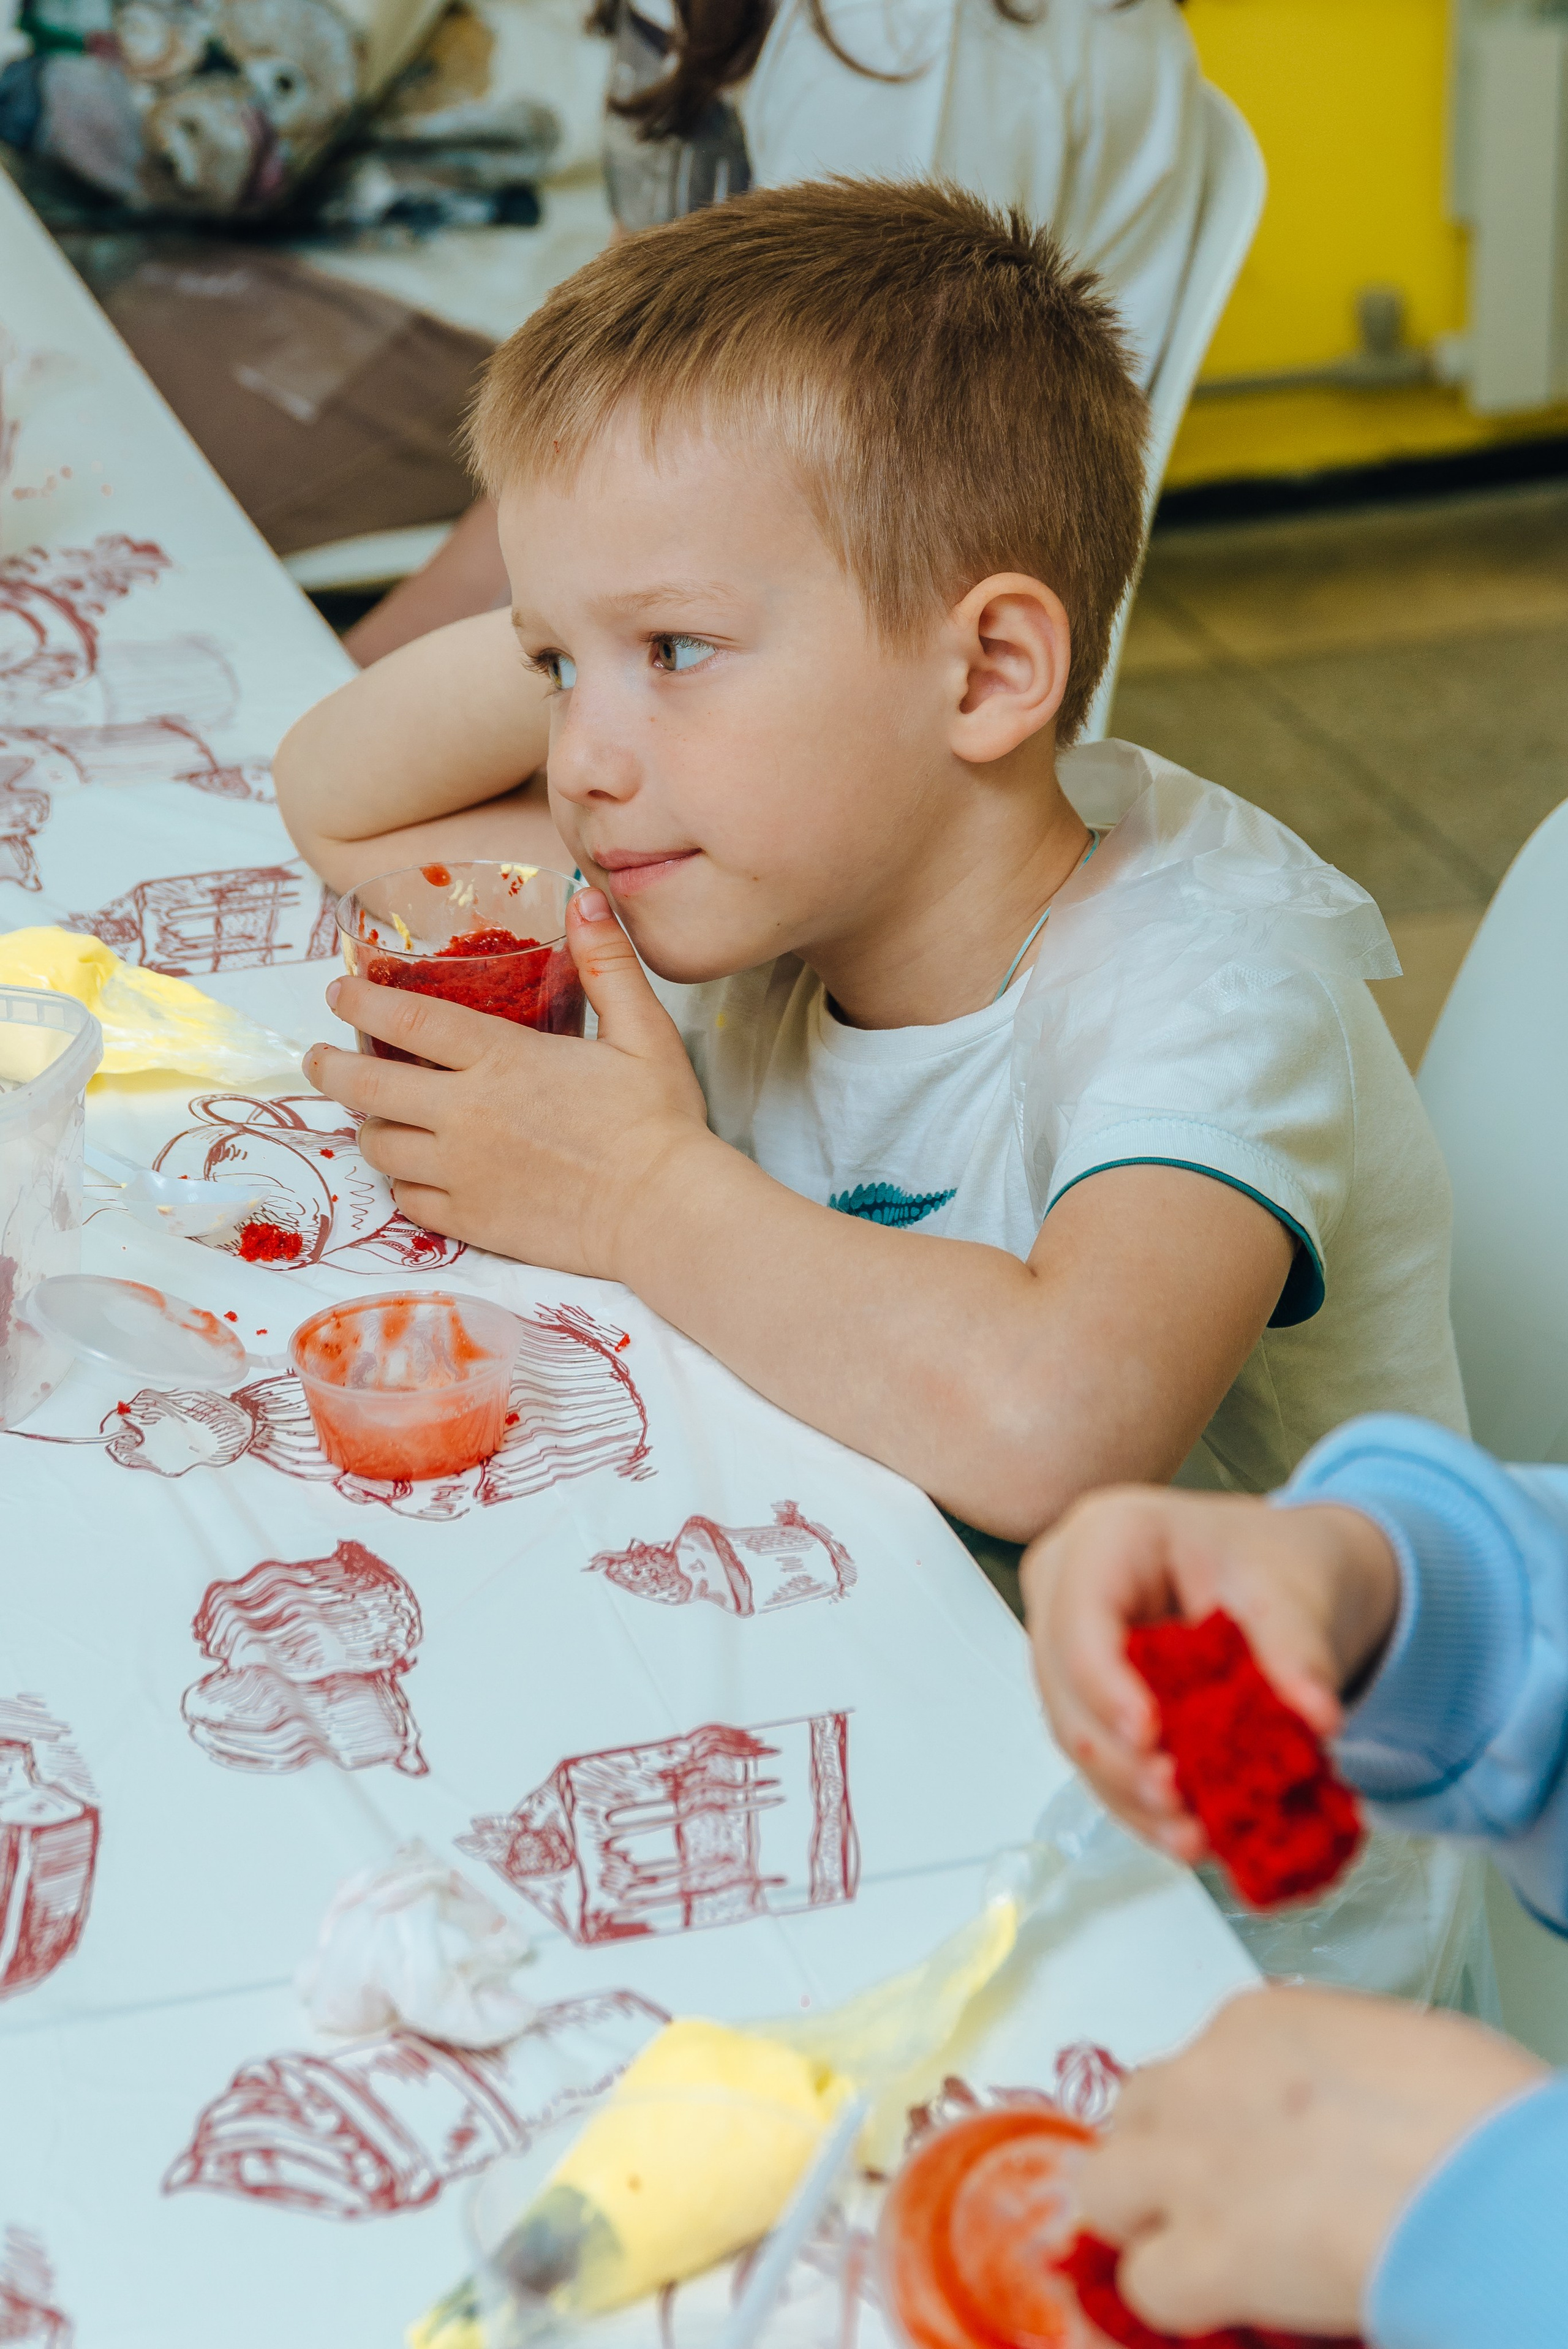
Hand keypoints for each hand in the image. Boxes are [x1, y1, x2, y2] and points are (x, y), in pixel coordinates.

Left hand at [303, 888, 712, 1272]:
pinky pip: (407, 1199)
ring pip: (380, 1146)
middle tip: (319, 1058)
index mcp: (501, 1059)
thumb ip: (608, 965)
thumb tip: (586, 900)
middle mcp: (466, 1115)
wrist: (665, 1212)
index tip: (338, 990)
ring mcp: (461, 1173)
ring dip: (370, 1125)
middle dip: (330, 1068)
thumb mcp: (644, 1032)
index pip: (407, 1018)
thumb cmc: (658, 1122)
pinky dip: (402, 1182)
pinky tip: (416, 1171)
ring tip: (376, 1114)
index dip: (361, 1000)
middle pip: (367, 1086)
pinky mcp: (470, 1220)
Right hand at [1018, 1487, 1399, 1862]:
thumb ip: (1299, 1649)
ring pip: (1075, 1731)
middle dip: (1119, 1757)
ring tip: (1190, 1834)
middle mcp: (1069, 1588)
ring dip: (1128, 1793)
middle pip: (1066, 1684)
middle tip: (1178, 1801)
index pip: (1083, 1616)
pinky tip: (1184, 1834)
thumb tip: (1315, 1717)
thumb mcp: (1295, 1590)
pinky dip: (1139, 1802)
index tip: (1152, 1737)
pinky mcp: (1088, 1697)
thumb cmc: (1274, 1560)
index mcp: (1107, 1535)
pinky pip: (1100, 1756)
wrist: (1287, 1575)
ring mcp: (1070, 1644)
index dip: (1106, 1684)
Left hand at [1080, 1985, 1547, 2336]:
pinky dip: (1179, 2297)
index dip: (1220, 2111)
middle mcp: (1202, 2077)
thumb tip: (1327, 2116)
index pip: (1198, 2058)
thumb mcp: (1389, 2051)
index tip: (1256, 2143)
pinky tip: (1228, 2302)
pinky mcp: (1201, 2253)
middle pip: (1133, 2111)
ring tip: (1201, 2251)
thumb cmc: (1474, 2112)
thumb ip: (1326, 2074)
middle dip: (1160, 2151)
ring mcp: (1189, 2163)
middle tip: (1212, 2195)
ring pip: (1103, 2187)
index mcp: (1255, 2020)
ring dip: (1142, 2220)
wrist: (1479, 2180)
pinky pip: (1147, 2280)